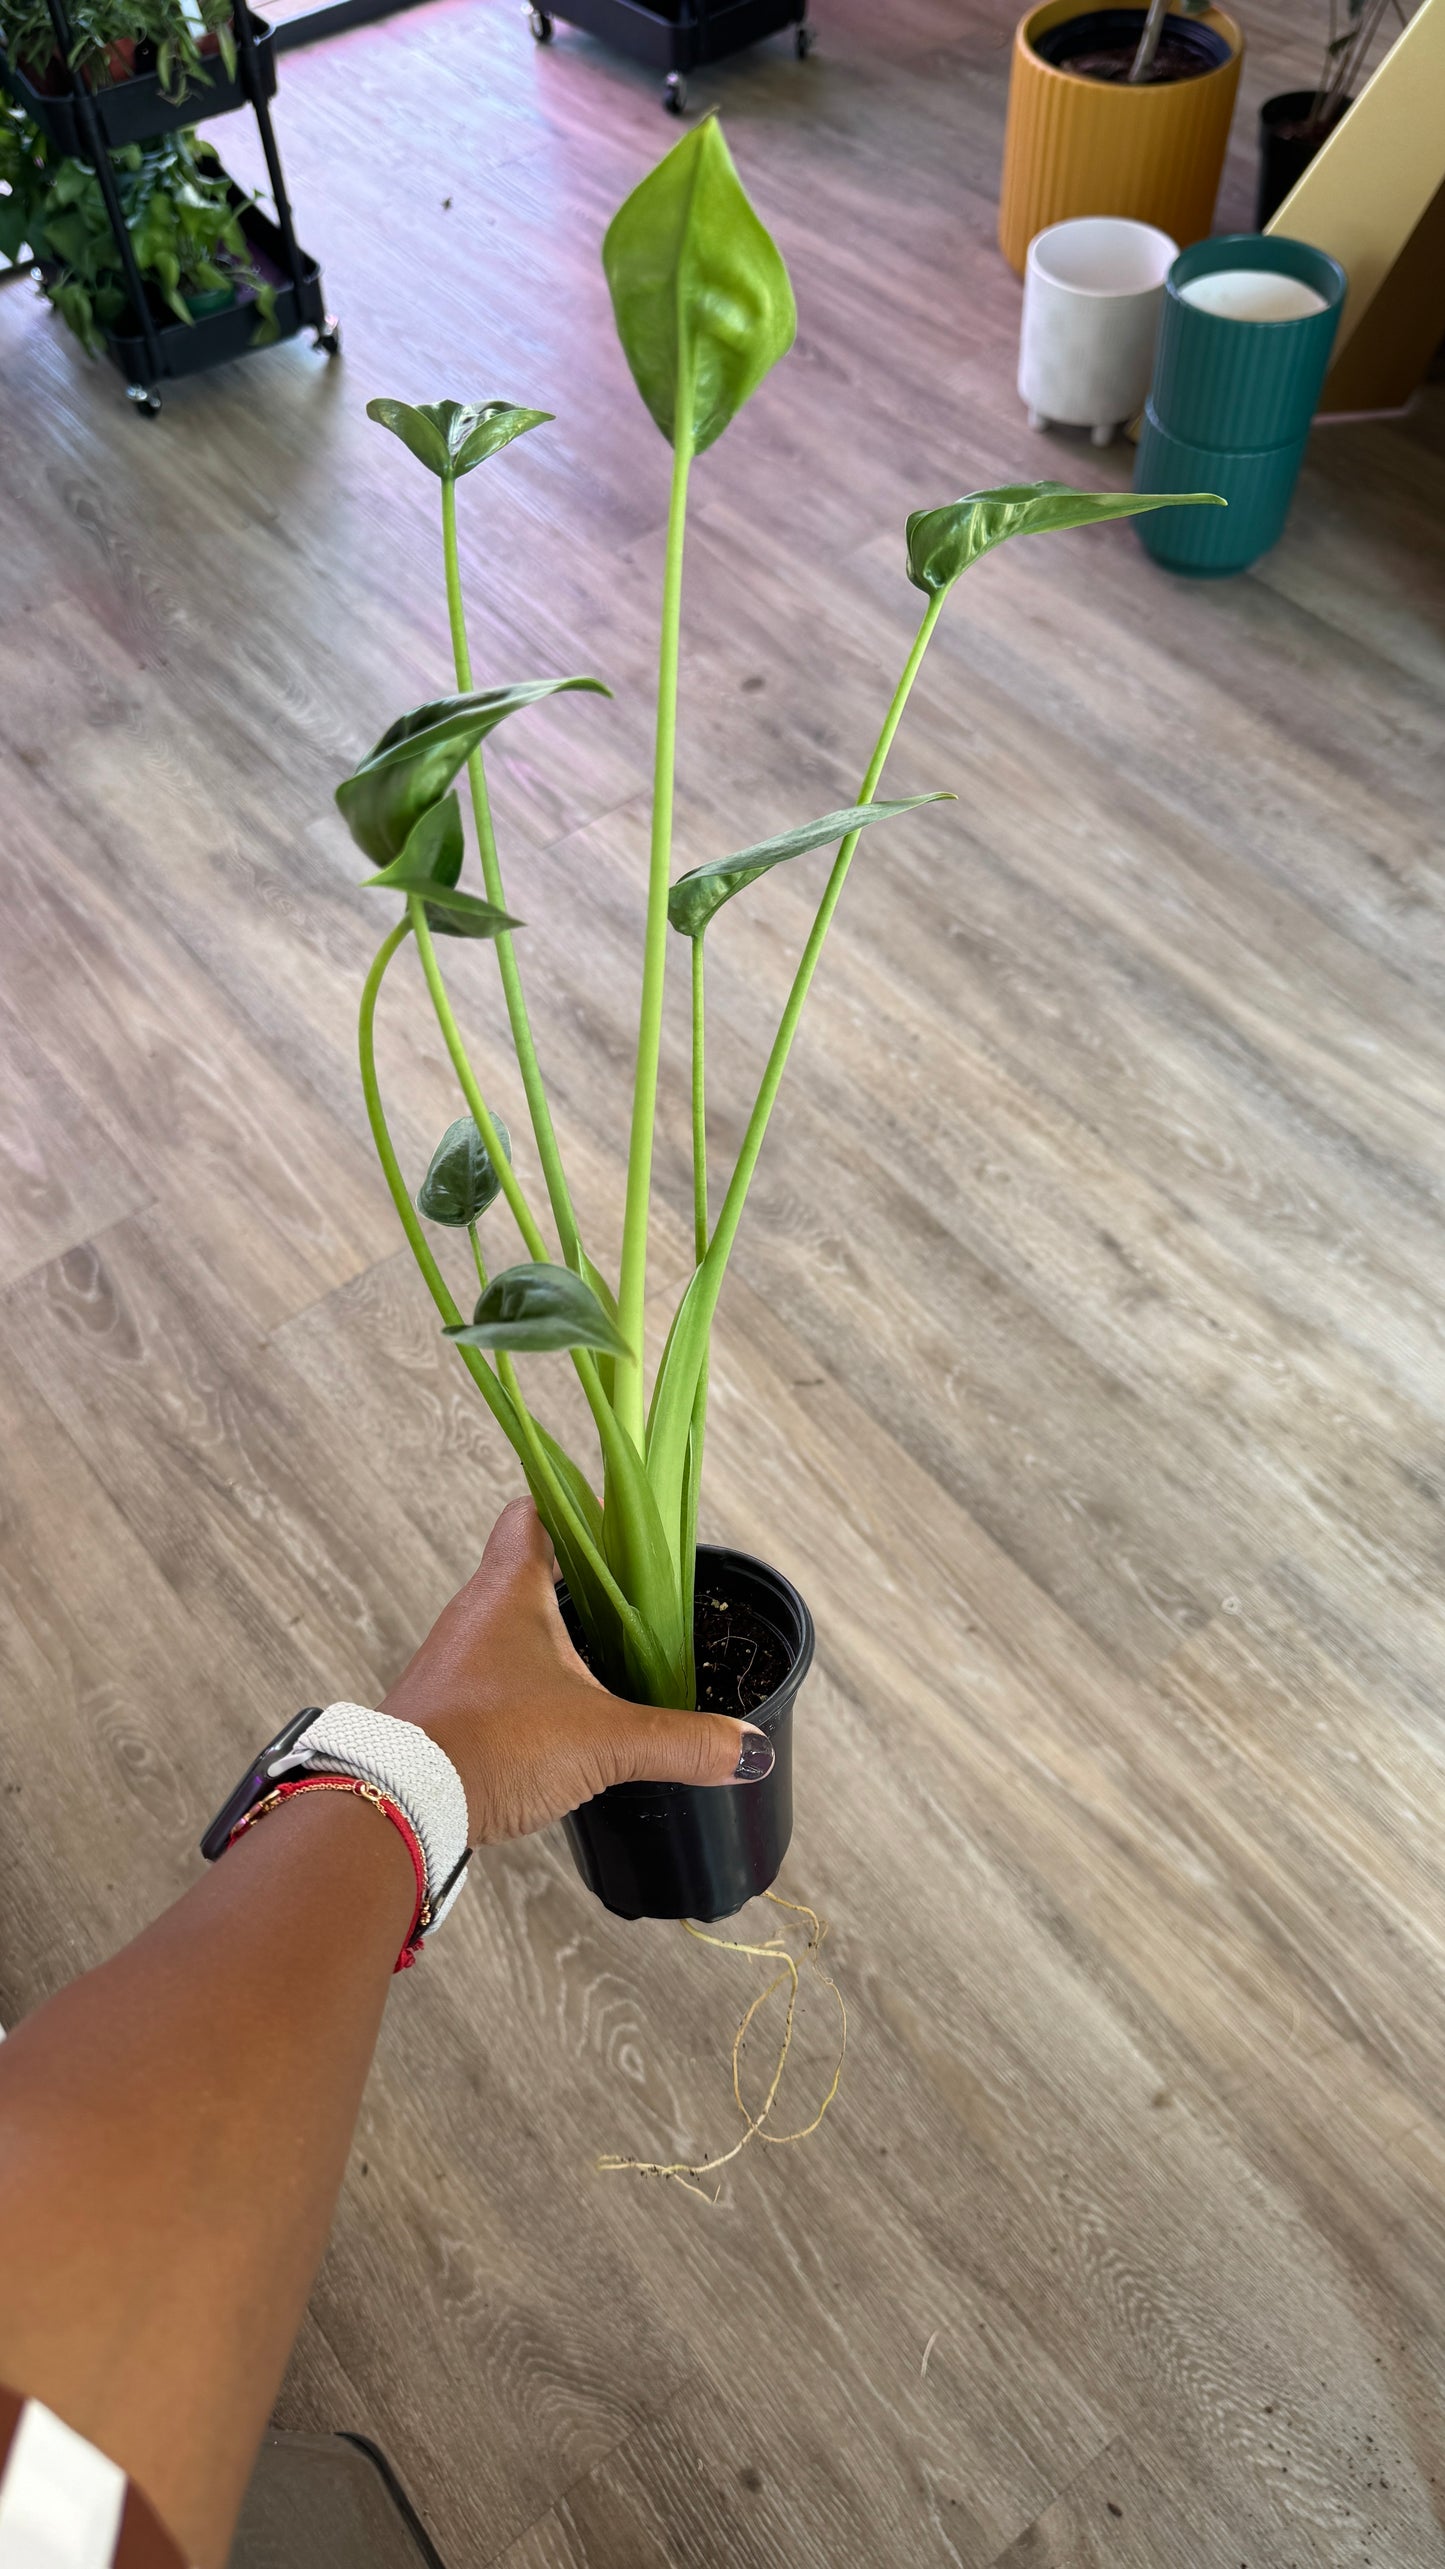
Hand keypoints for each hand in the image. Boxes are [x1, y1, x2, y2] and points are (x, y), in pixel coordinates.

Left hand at [381, 1498, 773, 1845]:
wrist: (395, 1807)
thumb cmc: (489, 1746)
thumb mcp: (603, 1742)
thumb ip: (680, 1743)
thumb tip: (748, 1750)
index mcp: (511, 1588)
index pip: (538, 1509)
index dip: (580, 1505)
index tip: (623, 1519)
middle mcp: (477, 1611)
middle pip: (531, 1567)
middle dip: (585, 1581)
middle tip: (637, 1597)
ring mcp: (456, 1658)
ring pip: (514, 1625)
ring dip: (558, 1637)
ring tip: (611, 1660)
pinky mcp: (446, 1705)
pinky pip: (496, 1674)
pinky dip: (532, 1683)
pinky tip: (565, 1715)